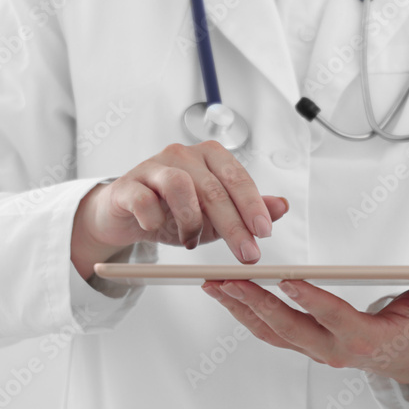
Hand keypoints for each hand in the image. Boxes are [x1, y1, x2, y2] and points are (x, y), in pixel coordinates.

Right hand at [71, 141, 288, 278]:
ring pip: (180, 186)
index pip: (237, 178)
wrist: (126, 214)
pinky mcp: (128, 185)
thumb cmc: (173, 210)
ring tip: (192, 242)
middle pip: (213, 188)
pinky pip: (144, 200)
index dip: (253, 206)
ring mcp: (153, 166)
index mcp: (210, 156)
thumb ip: (249, 209)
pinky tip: (157, 230)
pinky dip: (154, 219)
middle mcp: (183, 154)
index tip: (264, 232)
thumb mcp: (217, 214)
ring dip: (192, 221)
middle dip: (234, 225)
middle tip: (247, 254)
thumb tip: (281, 208)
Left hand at [202, 279, 408, 384]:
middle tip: (229, 280)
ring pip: (271, 331)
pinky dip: (244, 314)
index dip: (309, 298)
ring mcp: (315, 350)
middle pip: (288, 327)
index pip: (332, 316)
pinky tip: (226, 295)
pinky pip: (268, 332)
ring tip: (214, 285)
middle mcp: (333, 350)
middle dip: (255, 303)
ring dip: (240, 308)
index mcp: (364, 340)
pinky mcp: (304, 345)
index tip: (285, 278)